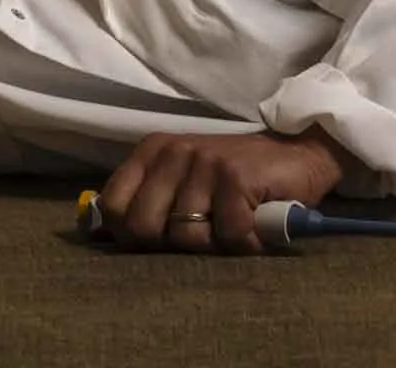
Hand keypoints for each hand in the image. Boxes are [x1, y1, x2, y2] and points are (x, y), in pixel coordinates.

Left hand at [88, 126, 351, 254]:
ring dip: (216, 244)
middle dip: (173, 245)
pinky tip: (255, 227)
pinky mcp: (235, 175)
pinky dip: (245, 242)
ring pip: (186, 238)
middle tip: (204, 235)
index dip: (131, 235)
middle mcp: (174, 151)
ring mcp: (205, 161)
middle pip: (143, 227)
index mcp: (153, 151)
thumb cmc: (235, 179)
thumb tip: (96, 235)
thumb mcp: (181, 183)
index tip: (161, 239)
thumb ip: (144, 203)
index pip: (115, 206)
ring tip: (233, 226)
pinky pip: (227, 235)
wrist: (298, 153)